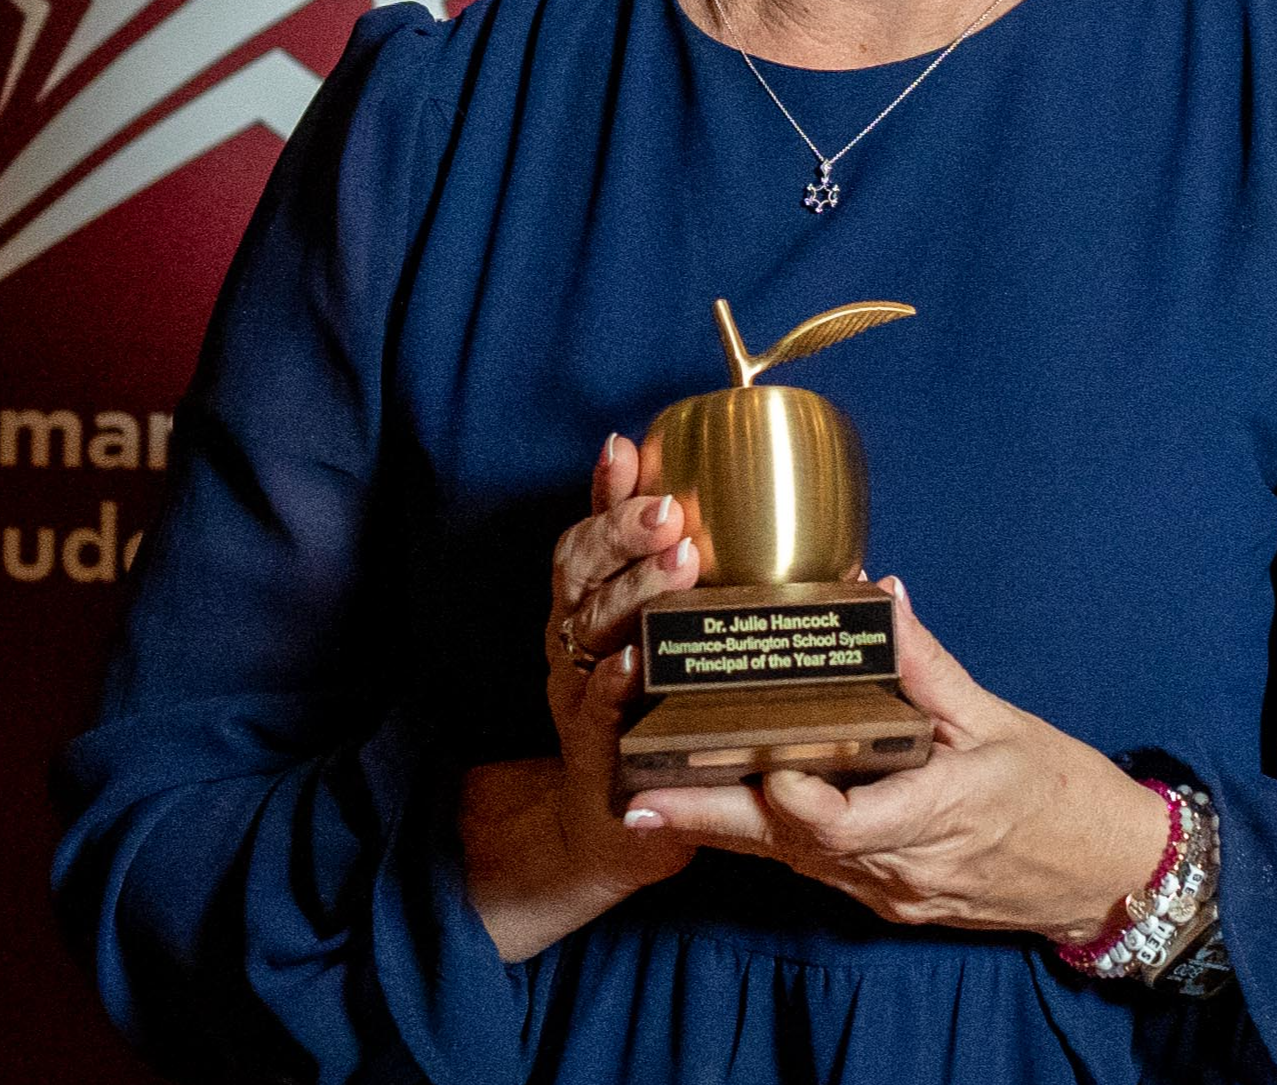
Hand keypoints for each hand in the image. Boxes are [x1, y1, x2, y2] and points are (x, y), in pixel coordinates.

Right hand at [457, 432, 701, 957]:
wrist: (608, 828)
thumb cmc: (642, 710)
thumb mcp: (648, 630)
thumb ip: (666, 569)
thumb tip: (705, 503)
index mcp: (585, 607)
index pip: (585, 534)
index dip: (602, 491)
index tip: (626, 449)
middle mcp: (572, 643)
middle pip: (581, 573)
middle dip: (621, 534)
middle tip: (672, 512)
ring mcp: (577, 695)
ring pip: (591, 632)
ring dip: (632, 594)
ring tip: (678, 563)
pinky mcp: (594, 753)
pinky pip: (596, 712)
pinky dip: (612, 683)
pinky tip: (635, 659)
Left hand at [622, 577, 1170, 942]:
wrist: (1100, 872)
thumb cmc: (1056, 791)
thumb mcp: (999, 718)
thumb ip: (929, 664)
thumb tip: (878, 593)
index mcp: (938, 815)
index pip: (848, 823)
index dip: (797, 798)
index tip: (759, 764)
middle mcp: (900, 866)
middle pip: (790, 849)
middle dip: (710, 821)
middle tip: (639, 797)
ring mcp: (889, 889)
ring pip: (789, 861)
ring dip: (722, 828)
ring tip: (649, 794)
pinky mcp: (884, 896)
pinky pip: (811, 867)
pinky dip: (764, 835)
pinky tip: (717, 807)